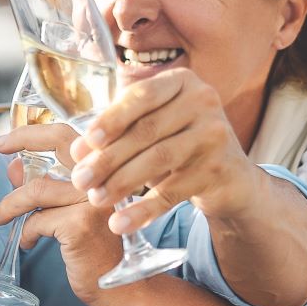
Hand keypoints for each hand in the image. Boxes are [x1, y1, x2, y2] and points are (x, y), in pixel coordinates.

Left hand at [0, 143, 121, 304]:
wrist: (120, 285)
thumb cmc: (95, 248)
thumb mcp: (69, 211)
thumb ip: (45, 186)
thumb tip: (13, 166)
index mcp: (104, 170)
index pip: (69, 135)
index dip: (34, 131)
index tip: (6, 139)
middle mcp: (105, 177)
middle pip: (59, 144)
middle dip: (23, 139)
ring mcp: (94, 199)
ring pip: (36, 190)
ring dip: (10, 205)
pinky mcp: (80, 223)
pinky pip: (37, 221)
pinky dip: (25, 233)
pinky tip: (28, 243)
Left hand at [69, 68, 265, 232]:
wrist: (229, 177)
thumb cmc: (178, 145)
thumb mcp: (152, 128)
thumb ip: (117, 131)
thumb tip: (77, 150)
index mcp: (181, 82)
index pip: (142, 95)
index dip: (112, 118)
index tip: (87, 141)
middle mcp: (203, 101)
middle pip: (146, 130)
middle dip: (108, 158)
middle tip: (81, 179)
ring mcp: (215, 134)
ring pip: (158, 159)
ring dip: (121, 182)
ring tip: (96, 199)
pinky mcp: (218, 170)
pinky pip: (173, 192)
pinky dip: (143, 210)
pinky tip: (120, 223)